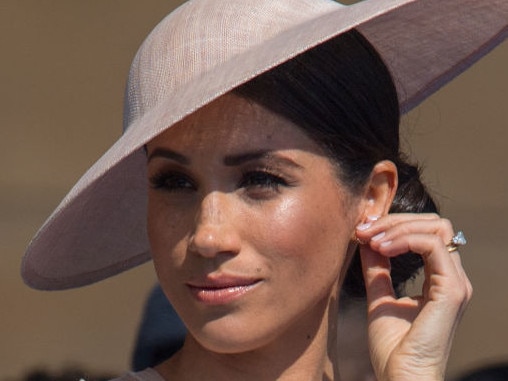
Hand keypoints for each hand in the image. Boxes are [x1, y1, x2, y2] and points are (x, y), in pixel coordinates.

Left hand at [354, 214, 472, 380]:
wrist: (401, 379)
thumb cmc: (393, 348)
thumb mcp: (379, 298)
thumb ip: (377, 270)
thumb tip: (367, 241)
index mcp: (439, 280)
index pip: (426, 233)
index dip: (394, 225)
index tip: (363, 231)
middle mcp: (452, 278)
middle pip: (434, 224)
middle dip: (395, 221)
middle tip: (364, 230)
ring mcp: (454, 283)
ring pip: (436, 228)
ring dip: (397, 227)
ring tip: (370, 239)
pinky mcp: (451, 290)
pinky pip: (433, 245)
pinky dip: (404, 239)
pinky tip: (381, 249)